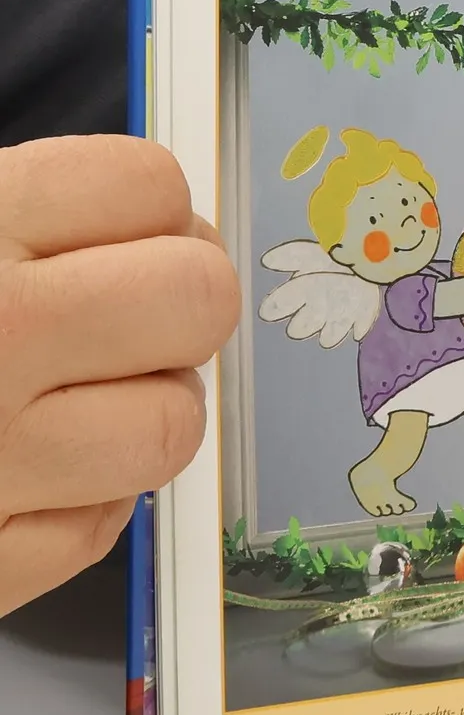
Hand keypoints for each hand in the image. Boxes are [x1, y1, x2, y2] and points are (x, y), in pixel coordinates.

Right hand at [0, 136, 238, 617]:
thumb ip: (24, 219)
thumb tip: (163, 214)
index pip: (146, 185)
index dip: (149, 211)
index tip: (121, 233)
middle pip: (195, 298)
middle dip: (172, 304)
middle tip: (119, 320)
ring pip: (174, 429)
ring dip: (135, 414)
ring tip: (57, 404)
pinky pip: (101, 530)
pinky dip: (75, 505)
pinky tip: (14, 478)